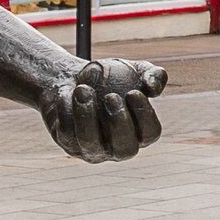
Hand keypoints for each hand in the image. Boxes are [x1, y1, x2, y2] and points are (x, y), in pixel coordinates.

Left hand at [40, 58, 165, 161]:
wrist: (73, 78)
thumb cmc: (111, 78)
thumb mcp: (135, 70)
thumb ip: (153, 74)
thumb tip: (153, 87)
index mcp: (139, 132)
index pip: (150, 133)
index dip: (144, 115)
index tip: (132, 92)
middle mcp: (117, 147)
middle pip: (125, 149)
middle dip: (119, 123)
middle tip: (110, 96)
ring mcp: (92, 149)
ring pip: (90, 143)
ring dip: (87, 116)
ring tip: (82, 89)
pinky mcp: (69, 143)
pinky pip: (67, 133)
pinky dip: (66, 111)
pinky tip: (66, 91)